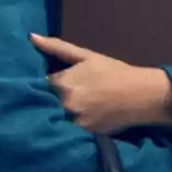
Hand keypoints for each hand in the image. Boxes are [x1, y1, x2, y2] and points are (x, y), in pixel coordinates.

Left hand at [30, 34, 171, 134]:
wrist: (140, 95)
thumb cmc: (113, 71)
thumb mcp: (85, 56)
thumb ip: (57, 47)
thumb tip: (31, 37)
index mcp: (63, 83)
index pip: (39, 85)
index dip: (43, 83)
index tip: (48, 82)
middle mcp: (65, 104)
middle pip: (46, 103)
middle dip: (48, 99)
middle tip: (60, 95)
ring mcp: (75, 122)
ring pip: (57, 117)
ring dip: (57, 113)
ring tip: (67, 108)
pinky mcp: (85, 134)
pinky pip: (70, 129)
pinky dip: (71, 124)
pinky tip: (77, 119)